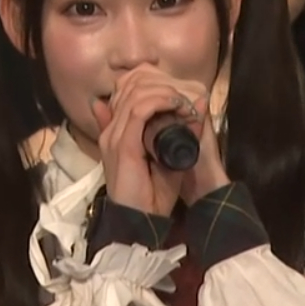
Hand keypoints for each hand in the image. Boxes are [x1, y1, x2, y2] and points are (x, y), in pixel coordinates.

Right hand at [91, 66, 225, 215]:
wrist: (141, 221)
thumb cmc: (153, 194)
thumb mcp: (167, 157)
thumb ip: (175, 132)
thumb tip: (194, 105)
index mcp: (116, 132)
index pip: (127, 91)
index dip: (154, 84)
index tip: (180, 95)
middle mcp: (110, 130)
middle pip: (130, 86)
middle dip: (161, 84)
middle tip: (184, 97)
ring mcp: (113, 136)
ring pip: (135, 94)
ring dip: (164, 92)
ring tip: (183, 101)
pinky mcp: (122, 144)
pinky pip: (138, 111)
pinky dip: (160, 102)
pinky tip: (177, 105)